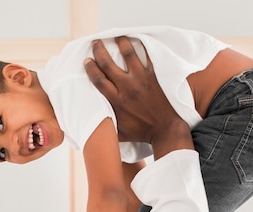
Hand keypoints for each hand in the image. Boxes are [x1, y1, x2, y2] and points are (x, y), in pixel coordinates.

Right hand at [84, 36, 190, 155]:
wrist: (165, 130)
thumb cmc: (142, 133)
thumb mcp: (119, 133)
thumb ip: (106, 126)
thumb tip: (94, 125)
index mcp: (117, 101)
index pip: (99, 79)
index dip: (91, 68)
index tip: (87, 61)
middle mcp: (127, 88)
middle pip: (108, 63)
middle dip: (99, 50)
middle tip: (96, 43)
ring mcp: (141, 80)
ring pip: (128, 54)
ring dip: (121, 42)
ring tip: (117, 37)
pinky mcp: (154, 77)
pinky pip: (148, 57)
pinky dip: (143, 47)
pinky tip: (138, 41)